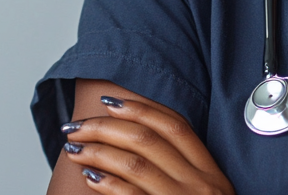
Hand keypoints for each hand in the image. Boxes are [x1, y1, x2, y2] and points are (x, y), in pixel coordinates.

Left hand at [59, 94, 235, 194]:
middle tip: (76, 127)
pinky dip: (105, 182)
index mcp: (211, 173)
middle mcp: (202, 185)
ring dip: (97, 151)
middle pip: (147, 138)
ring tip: (75, 150)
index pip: (175, 125)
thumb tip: (133, 139)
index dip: (139, 108)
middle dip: (105, 126)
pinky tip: (89, 177)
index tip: (108, 102)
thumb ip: (180, 170)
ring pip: (134, 162)